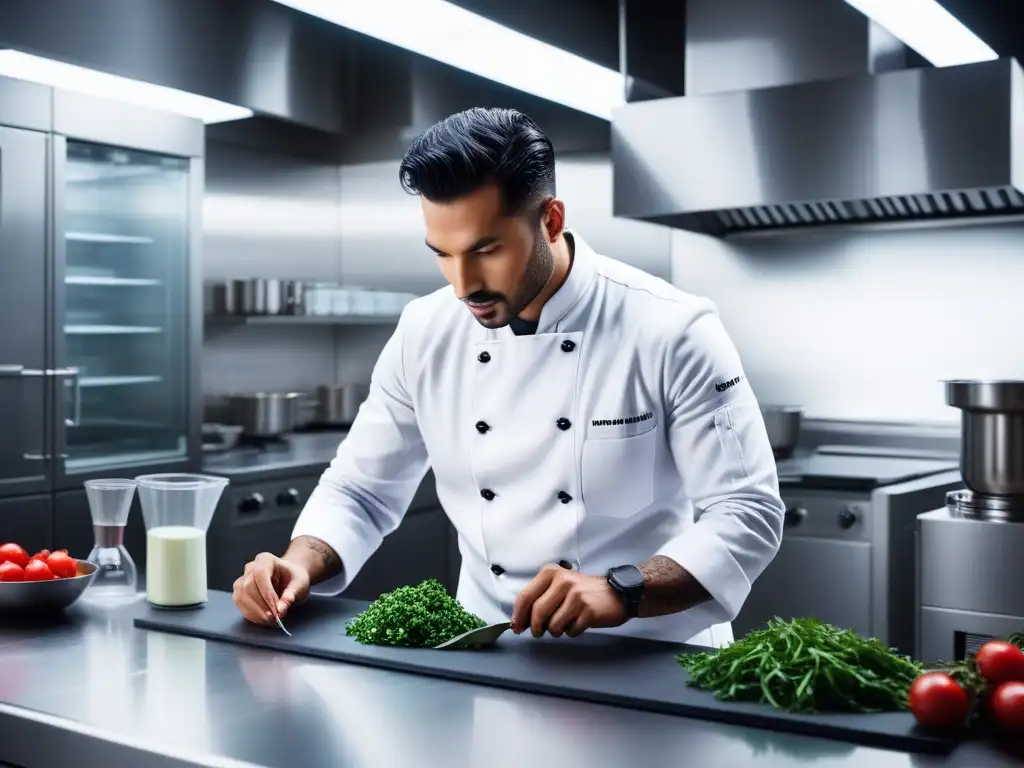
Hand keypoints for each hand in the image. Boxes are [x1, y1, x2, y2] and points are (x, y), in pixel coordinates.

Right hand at [232, 552, 310, 625]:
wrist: (288, 579)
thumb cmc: (294, 578)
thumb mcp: (300, 583)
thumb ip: (291, 594)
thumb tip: (281, 609)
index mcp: (266, 559)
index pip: (260, 574)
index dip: (267, 593)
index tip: (277, 609)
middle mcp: (251, 567)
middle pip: (248, 586)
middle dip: (261, 604)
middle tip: (275, 617)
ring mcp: (242, 579)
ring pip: (241, 596)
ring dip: (254, 611)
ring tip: (270, 619)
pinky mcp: (240, 592)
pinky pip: (239, 603)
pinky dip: (250, 614)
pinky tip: (262, 618)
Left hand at [511, 563, 627, 637]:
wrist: (617, 593)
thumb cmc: (584, 592)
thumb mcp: (559, 585)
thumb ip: (540, 598)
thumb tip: (520, 620)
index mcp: (551, 573)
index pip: (525, 596)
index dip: (518, 615)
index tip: (516, 627)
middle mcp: (563, 581)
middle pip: (537, 612)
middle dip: (535, 627)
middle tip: (538, 632)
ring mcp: (576, 595)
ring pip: (553, 625)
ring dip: (556, 631)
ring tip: (564, 624)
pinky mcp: (588, 610)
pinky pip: (571, 630)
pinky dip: (572, 632)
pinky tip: (578, 623)